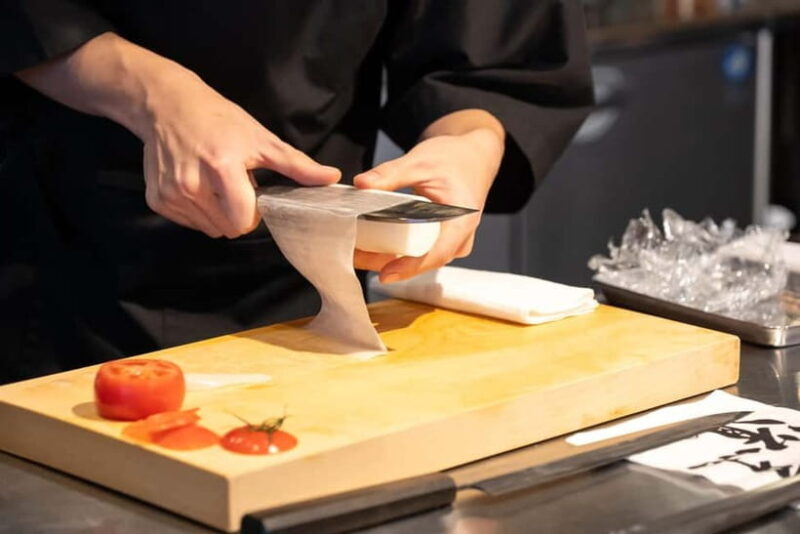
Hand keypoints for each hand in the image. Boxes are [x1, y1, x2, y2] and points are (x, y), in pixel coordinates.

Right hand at [15, 32, 339, 238]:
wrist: (167, 105)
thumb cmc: (220, 120)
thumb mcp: (261, 139)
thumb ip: (297, 166)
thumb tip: (333, 179)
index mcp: (221, 169)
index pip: (243, 222)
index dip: (253, 213)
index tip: (252, 193)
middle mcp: (192, 185)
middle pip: (228, 229)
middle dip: (237, 213)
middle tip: (233, 185)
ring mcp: (171, 194)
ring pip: (209, 228)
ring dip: (217, 213)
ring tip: (214, 182)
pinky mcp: (156, 200)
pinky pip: (189, 223)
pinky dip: (198, 210)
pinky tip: (196, 184)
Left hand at [353, 125, 503, 281]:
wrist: (472, 157)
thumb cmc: (453, 158)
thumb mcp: (420, 162)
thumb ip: (391, 173)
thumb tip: (361, 184)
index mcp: (462, 221)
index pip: (438, 253)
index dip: (411, 267)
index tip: (385, 273)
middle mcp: (460, 238)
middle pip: (423, 260)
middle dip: (388, 262)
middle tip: (355, 257)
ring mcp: (451, 242)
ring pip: (419, 259)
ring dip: (389, 258)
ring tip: (357, 252)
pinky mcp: (441, 241)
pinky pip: (418, 252)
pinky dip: (395, 250)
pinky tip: (372, 245)